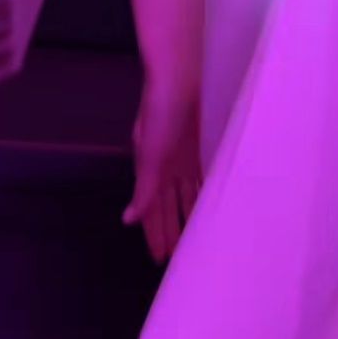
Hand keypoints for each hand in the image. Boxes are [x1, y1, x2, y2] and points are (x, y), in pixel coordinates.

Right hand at [124, 81, 201, 262]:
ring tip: (195, 236)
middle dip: (170, 231)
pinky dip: (201, 191)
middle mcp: (164, 168)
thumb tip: (128, 220)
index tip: (160, 259)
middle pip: (167, 208)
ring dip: (187, 215)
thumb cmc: (161, 115)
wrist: (177, 79)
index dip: (155, 235)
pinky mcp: (194, 146)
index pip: (152, 212)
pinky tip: (210, 202)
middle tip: (178, 257)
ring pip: (184, 195)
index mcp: (151, 172)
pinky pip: (198, 176)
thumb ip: (143, 190)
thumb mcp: (150, 156)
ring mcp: (179, 158)